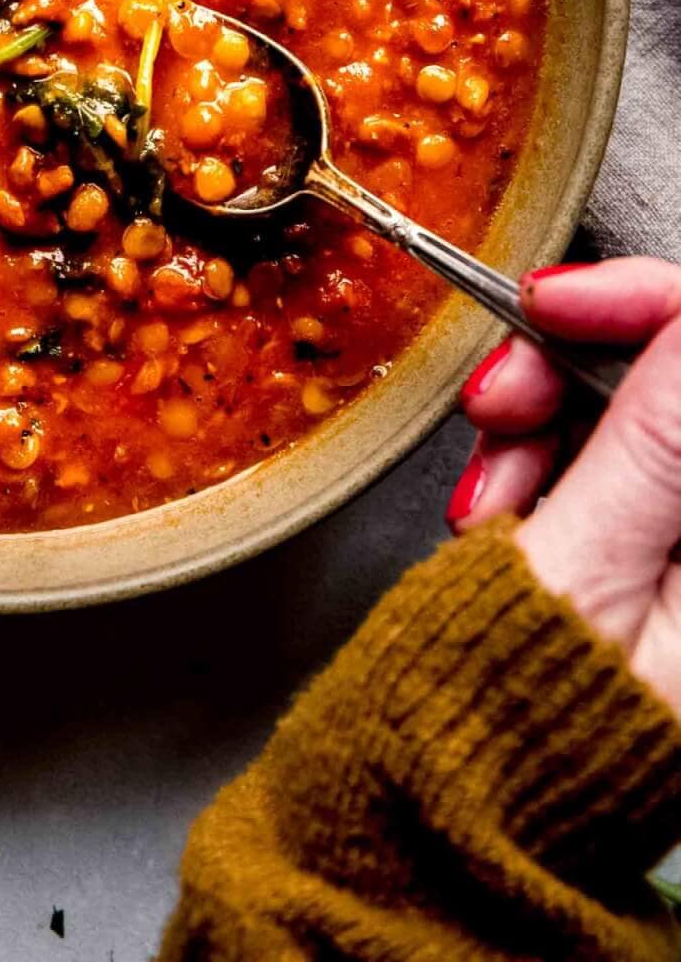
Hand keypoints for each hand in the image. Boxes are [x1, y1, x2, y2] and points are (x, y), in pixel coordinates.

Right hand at [450, 258, 680, 716]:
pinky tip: (507, 505)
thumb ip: (654, 441)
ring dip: (547, 422)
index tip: (552, 304)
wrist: (455, 810)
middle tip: (501, 398)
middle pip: (676, 383)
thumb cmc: (518, 725)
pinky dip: (547, 460)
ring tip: (492, 490)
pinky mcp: (659, 550)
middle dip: (577, 369)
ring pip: (636, 410)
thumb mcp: (586, 572)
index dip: (645, 307)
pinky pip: (613, 457)